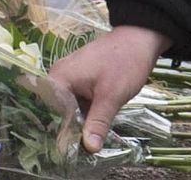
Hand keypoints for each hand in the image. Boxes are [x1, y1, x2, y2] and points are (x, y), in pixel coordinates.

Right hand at [47, 24, 170, 152]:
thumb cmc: (125, 62)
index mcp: (59, 78)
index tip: (64, 153)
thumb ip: (98, 122)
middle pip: (55, 112)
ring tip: (80, 148)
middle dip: (66, 131)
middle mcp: (58, 77)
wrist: (142, 37)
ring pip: (67, 109)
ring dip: (75, 125)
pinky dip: (83, 115)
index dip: (56, 134)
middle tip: (74, 153)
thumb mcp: (112, 96)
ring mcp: (69, 78)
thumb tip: (89, 149)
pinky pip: (76, 102)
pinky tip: (89, 131)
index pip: (48, 113)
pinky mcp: (81, 81)